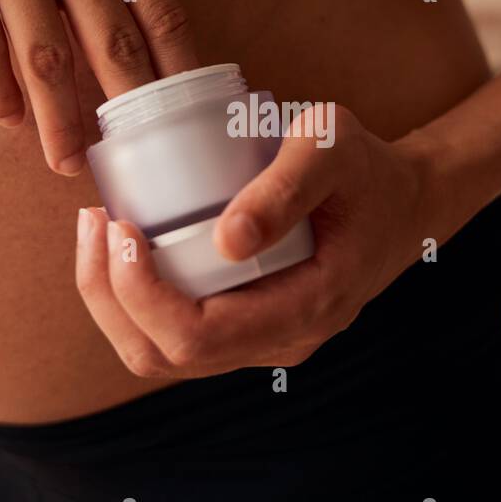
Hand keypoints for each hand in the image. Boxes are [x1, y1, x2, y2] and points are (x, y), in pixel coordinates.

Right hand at [0, 0, 197, 173]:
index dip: (178, 64)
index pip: (158, 2)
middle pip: (108, 37)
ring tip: (69, 161)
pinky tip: (8, 118)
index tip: (192, 110)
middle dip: (127, 107)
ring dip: (59, 117)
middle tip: (138, 157)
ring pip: (41, 51)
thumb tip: (147, 9)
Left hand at [75, 105, 439, 376]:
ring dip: (113, 300)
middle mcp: (280, 341)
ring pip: (161, 352)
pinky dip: (136, 297)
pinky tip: (123, 245)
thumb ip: (286, 185)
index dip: (142, 293)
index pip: (198, 336)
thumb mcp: (334, 147)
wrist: (405, 201)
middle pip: (163, 355)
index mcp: (306, 308)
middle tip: (95, 219)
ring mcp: (263, 341)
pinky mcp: (248, 326)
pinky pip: (176, 333)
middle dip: (110, 295)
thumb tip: (226, 239)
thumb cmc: (367, 168)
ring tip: (97, 228)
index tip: (120, 228)